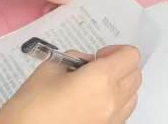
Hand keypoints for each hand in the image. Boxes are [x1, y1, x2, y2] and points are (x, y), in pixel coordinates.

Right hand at [0, 46, 141, 123]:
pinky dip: (115, 103)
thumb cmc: (31, 106)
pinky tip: (91, 102)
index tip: (98, 55)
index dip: (116, 50)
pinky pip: (122, 113)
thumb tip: (87, 62)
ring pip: (132, 96)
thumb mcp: (50, 68)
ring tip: (94, 86)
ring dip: (120, 85)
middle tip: (95, 67)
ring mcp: (111, 121)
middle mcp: (113, 102)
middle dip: (120, 66)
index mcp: (101, 80)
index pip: (131, 56)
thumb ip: (76, 59)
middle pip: (135, 75)